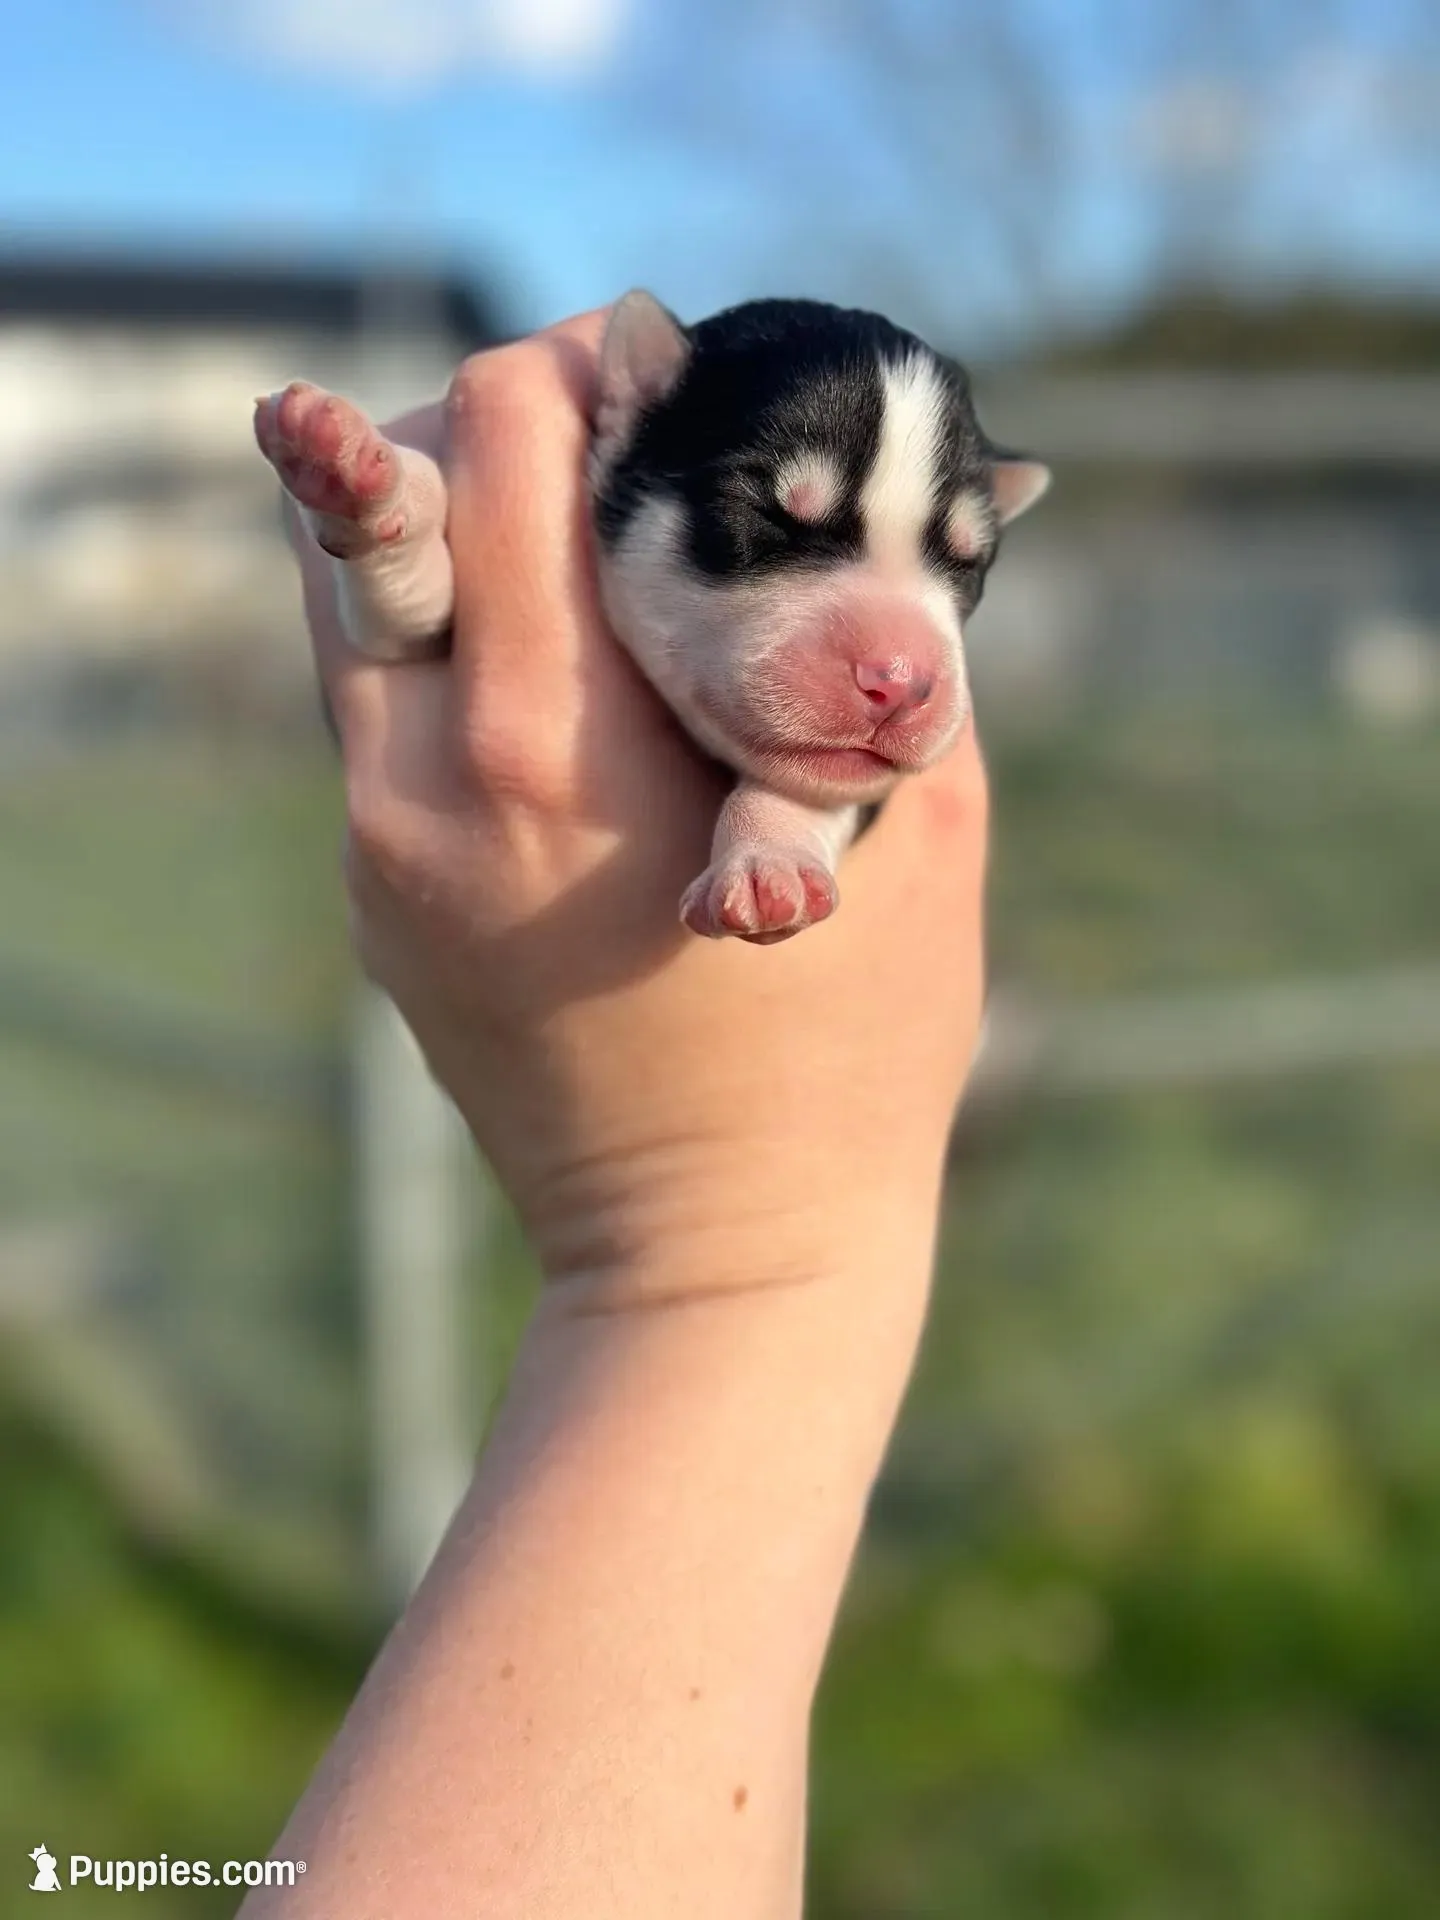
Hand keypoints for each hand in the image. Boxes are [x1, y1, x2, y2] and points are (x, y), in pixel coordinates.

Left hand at [289, 309, 990, 1285]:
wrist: (718, 1254)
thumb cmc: (849, 1060)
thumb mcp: (913, 833)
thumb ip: (876, 650)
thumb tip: (866, 519)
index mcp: (558, 752)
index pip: (499, 454)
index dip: (577, 369)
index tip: (655, 369)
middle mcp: (427, 784)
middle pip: (389, 491)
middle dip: (501, 422)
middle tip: (619, 434)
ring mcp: (377, 848)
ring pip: (356, 591)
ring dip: (457, 522)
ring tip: (585, 534)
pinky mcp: (376, 894)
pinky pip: (381, 703)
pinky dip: (456, 636)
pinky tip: (563, 662)